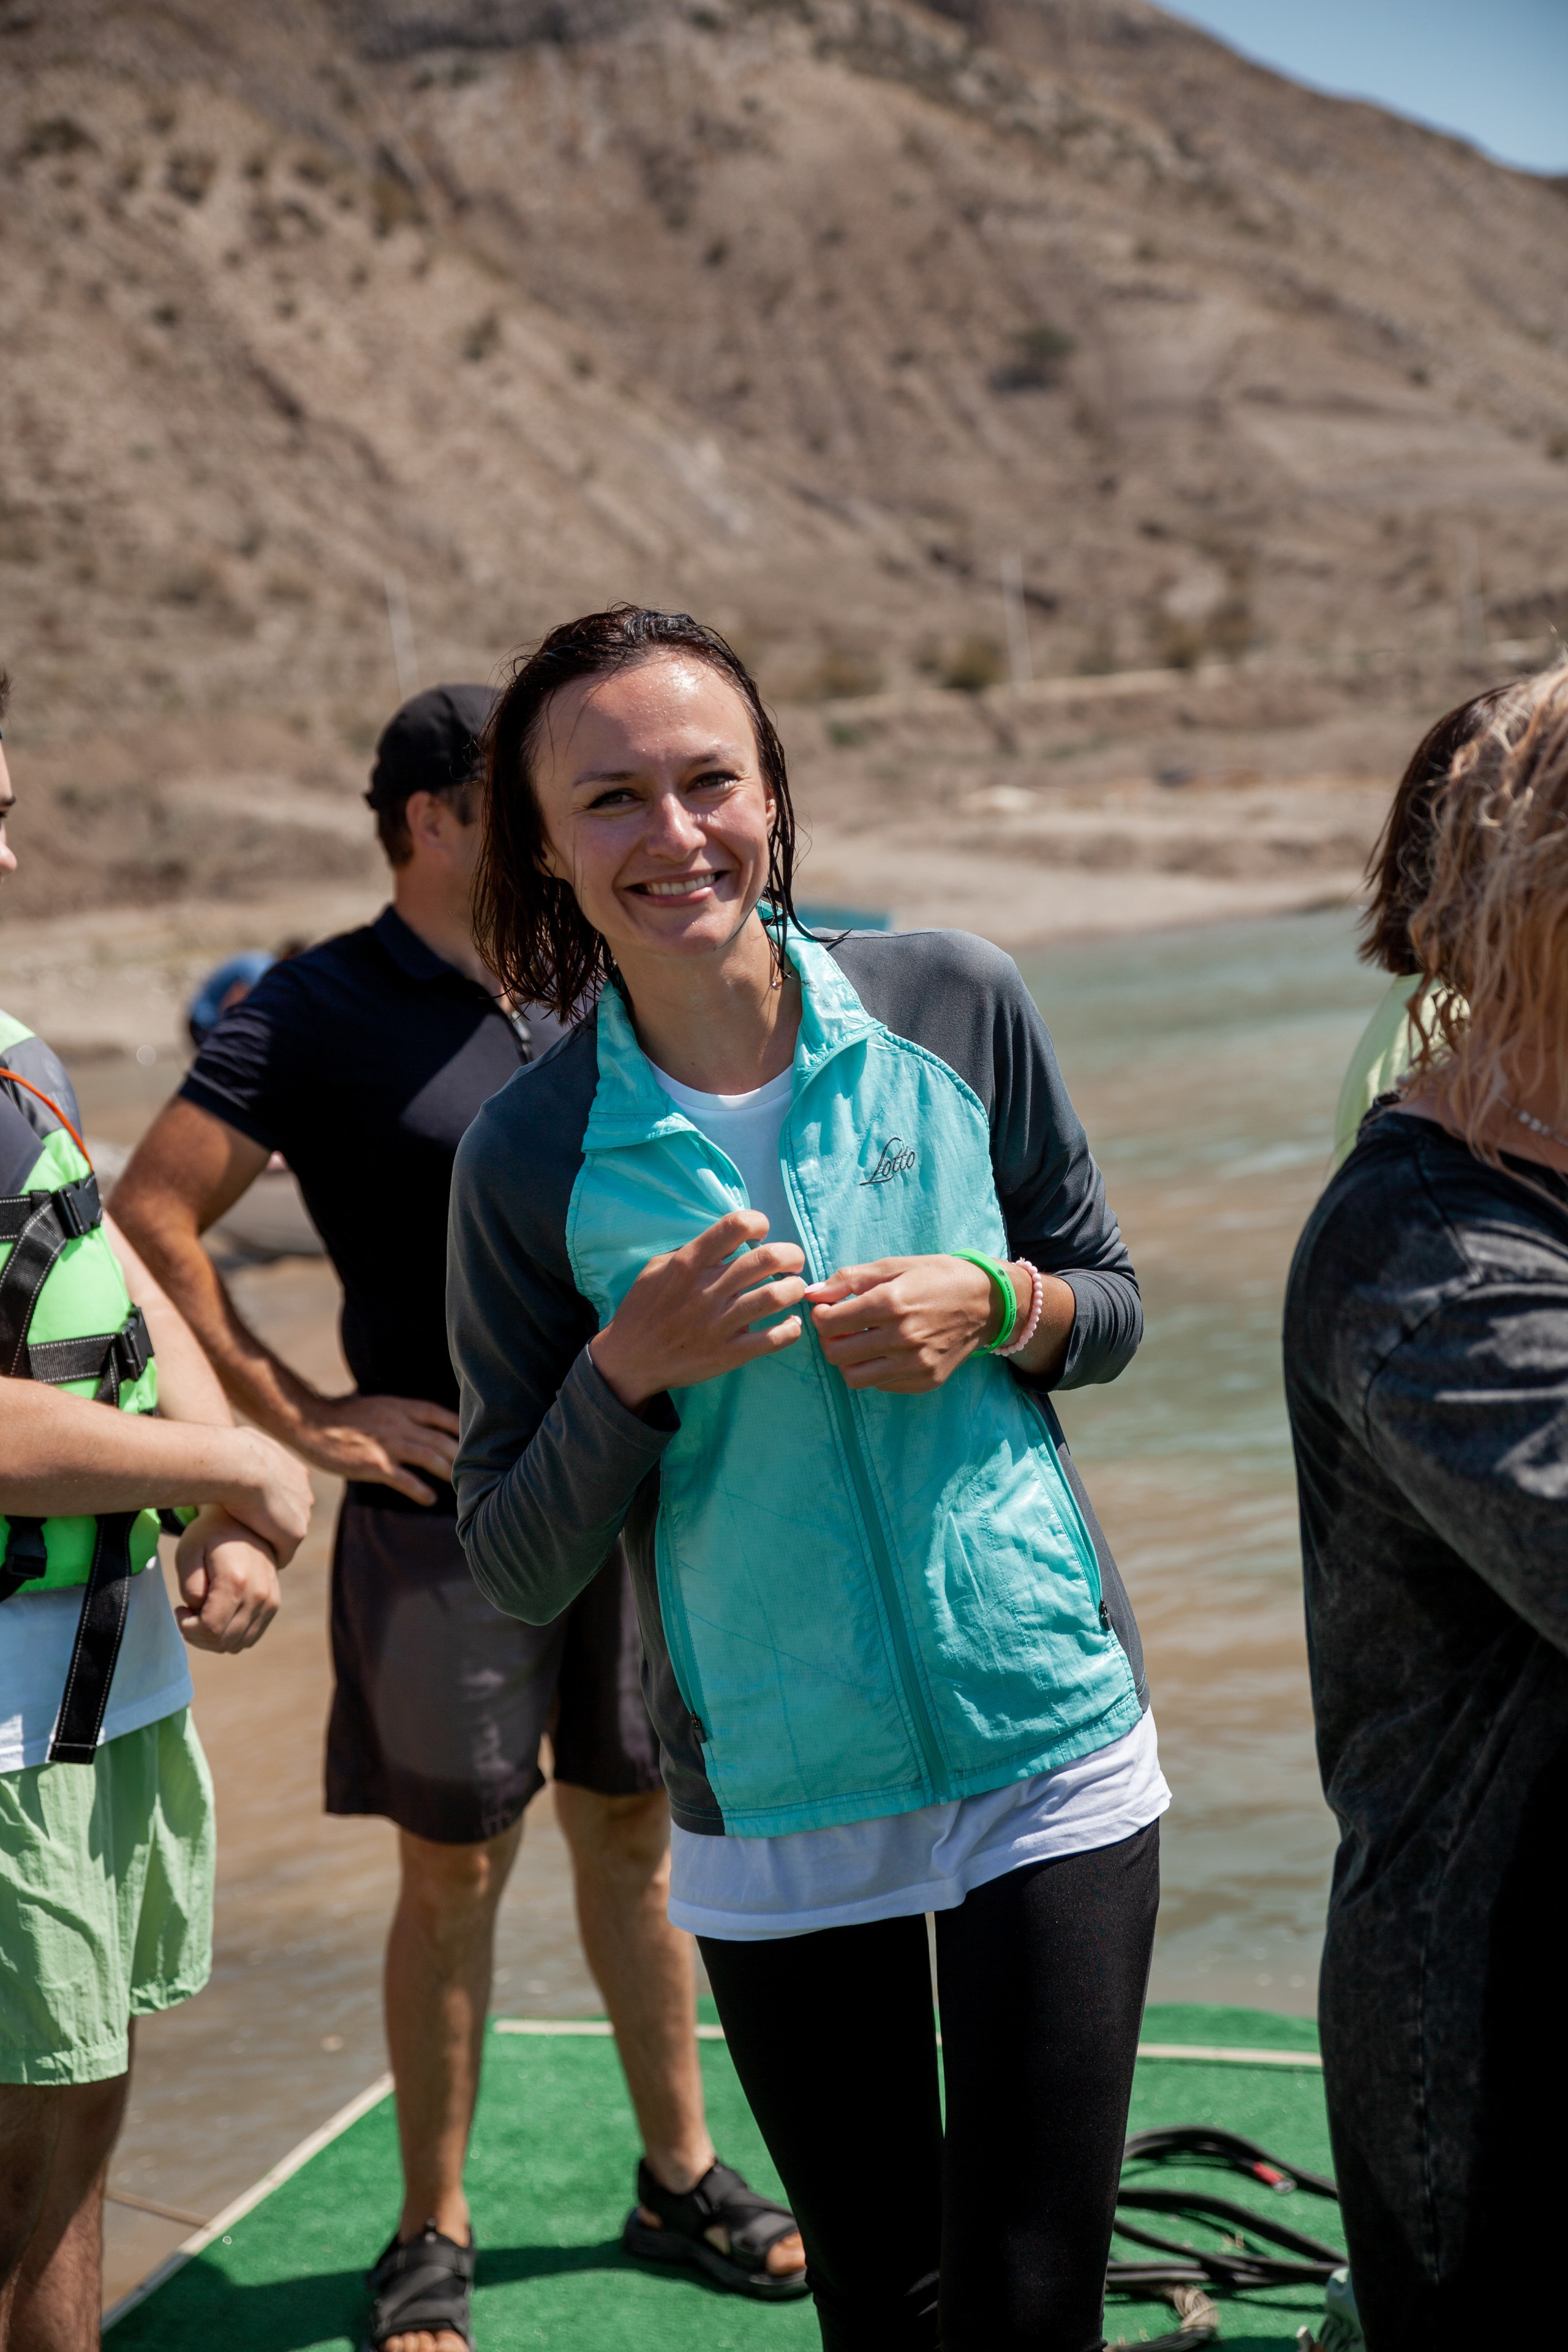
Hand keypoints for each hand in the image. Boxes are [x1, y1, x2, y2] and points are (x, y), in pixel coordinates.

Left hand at [174, 1507, 281, 1651]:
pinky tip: (220, 1613)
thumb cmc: (210, 1535)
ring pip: (237, 1645)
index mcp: (236, 1580)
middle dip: (198, 1635)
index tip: (180, 1609)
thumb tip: (200, 1613)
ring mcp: (271, 1601)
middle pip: (223, 1642)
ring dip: (214, 1638)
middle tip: (188, 1612)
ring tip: (204, 1612)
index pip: (210, 1629)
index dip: (187, 1627)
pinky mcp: (274, 1604)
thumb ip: (190, 1587)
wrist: (245, 1520)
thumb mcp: (188, 1553)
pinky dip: (230, 1634)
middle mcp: (260, 1594)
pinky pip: (250, 1637)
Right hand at [221, 1428, 313, 1562]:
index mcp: (296, 1472)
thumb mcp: (244, 1440)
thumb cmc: (233, 1451)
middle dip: (271, 1525)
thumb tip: (242, 1441)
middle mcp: (305, 1493)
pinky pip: (283, 1554)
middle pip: (288, 1516)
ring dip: (269, 1542)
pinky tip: (251, 1562)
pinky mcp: (295, 1534)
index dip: (266, 1505)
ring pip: (285, 1536)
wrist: (240, 1465)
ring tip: (246, 1549)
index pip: (285, 1495)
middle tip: (245, 1535)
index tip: (247, 1514)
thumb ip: (250, 1447)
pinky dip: (269, 1558)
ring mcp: (302, 1514)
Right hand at [297, 1393, 460, 1504]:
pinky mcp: (375, 1463)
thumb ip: (396, 1413)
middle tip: (476, 1468)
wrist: (310, 1421)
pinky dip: (420, 1489)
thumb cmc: (340, 1415)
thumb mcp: (375, 1405)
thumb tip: (412, 1421)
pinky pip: (404, 1479)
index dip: (458, 1426)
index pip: (438, 1414)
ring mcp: (388, 1443)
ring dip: (448, 1471)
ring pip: (429, 1456)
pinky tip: (430, 1498)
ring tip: (460, 1485)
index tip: (474, 1436)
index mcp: (398, 1407)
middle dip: (460, 1454)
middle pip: (440, 1438)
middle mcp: (398, 1422)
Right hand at [590, 1210, 806, 1411]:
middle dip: (791, 1255)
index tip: (761, 1233)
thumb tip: (725, 1240)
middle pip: (766, 1258)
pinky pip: (773, 1339)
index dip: (758, 1222)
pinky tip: (791, 1322)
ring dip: (794, 1288)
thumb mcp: (655, 1269)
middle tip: (793, 1261)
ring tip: (794, 1288)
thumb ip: (689, 1251)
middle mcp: (706, 1290)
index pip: (734, 1226)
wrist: (629, 1361)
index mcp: (689, 1264)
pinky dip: (791, 1328)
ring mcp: (719, 1324)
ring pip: (775, 1297)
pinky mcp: (728, 1354)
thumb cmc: (643, 1310)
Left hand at [807, 1254, 1021, 1393]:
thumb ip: (849, 1279)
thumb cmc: (937, 1277)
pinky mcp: (927, 1380)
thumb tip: (810, 1292)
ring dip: (848, 1361)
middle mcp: (902, 1337)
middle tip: (840, 1328)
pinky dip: (875, 1371)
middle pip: (836, 1354)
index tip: (827, 1309)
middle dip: (830, 1340)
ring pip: (854, 1377)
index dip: (819, 1315)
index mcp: (890, 1303)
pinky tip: (885, 1352)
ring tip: (859, 1343)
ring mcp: (916, 1363)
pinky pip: (882, 1385)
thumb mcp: (894, 1265)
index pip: (828, 1323)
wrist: (987, 1302)